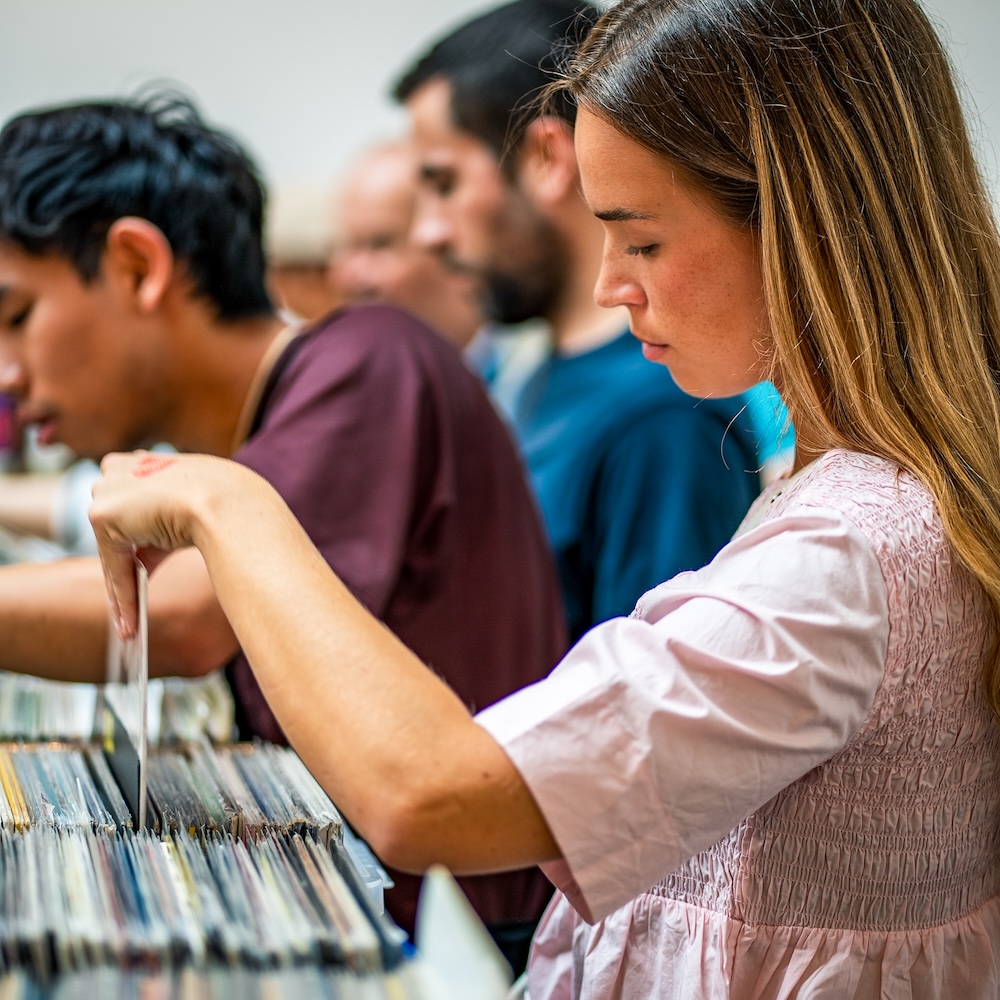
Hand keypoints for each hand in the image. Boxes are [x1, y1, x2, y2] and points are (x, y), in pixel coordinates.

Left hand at [89, 451, 247, 638]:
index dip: (141, 538)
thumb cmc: (230, 502)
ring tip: (132, 622)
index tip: (144, 567)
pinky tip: (131, 623)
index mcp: (147, 460)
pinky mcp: (104, 514)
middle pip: (118, 526)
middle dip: (125, 562)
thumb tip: (156, 558)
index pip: (134, 505)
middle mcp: (123, 468)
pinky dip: (123, 595)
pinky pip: (114, 565)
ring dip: (123, 585)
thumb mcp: (199, 509)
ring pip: (113, 548)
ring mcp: (110, 488)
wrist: (229, 503)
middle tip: (133, 604)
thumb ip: (169, 527)